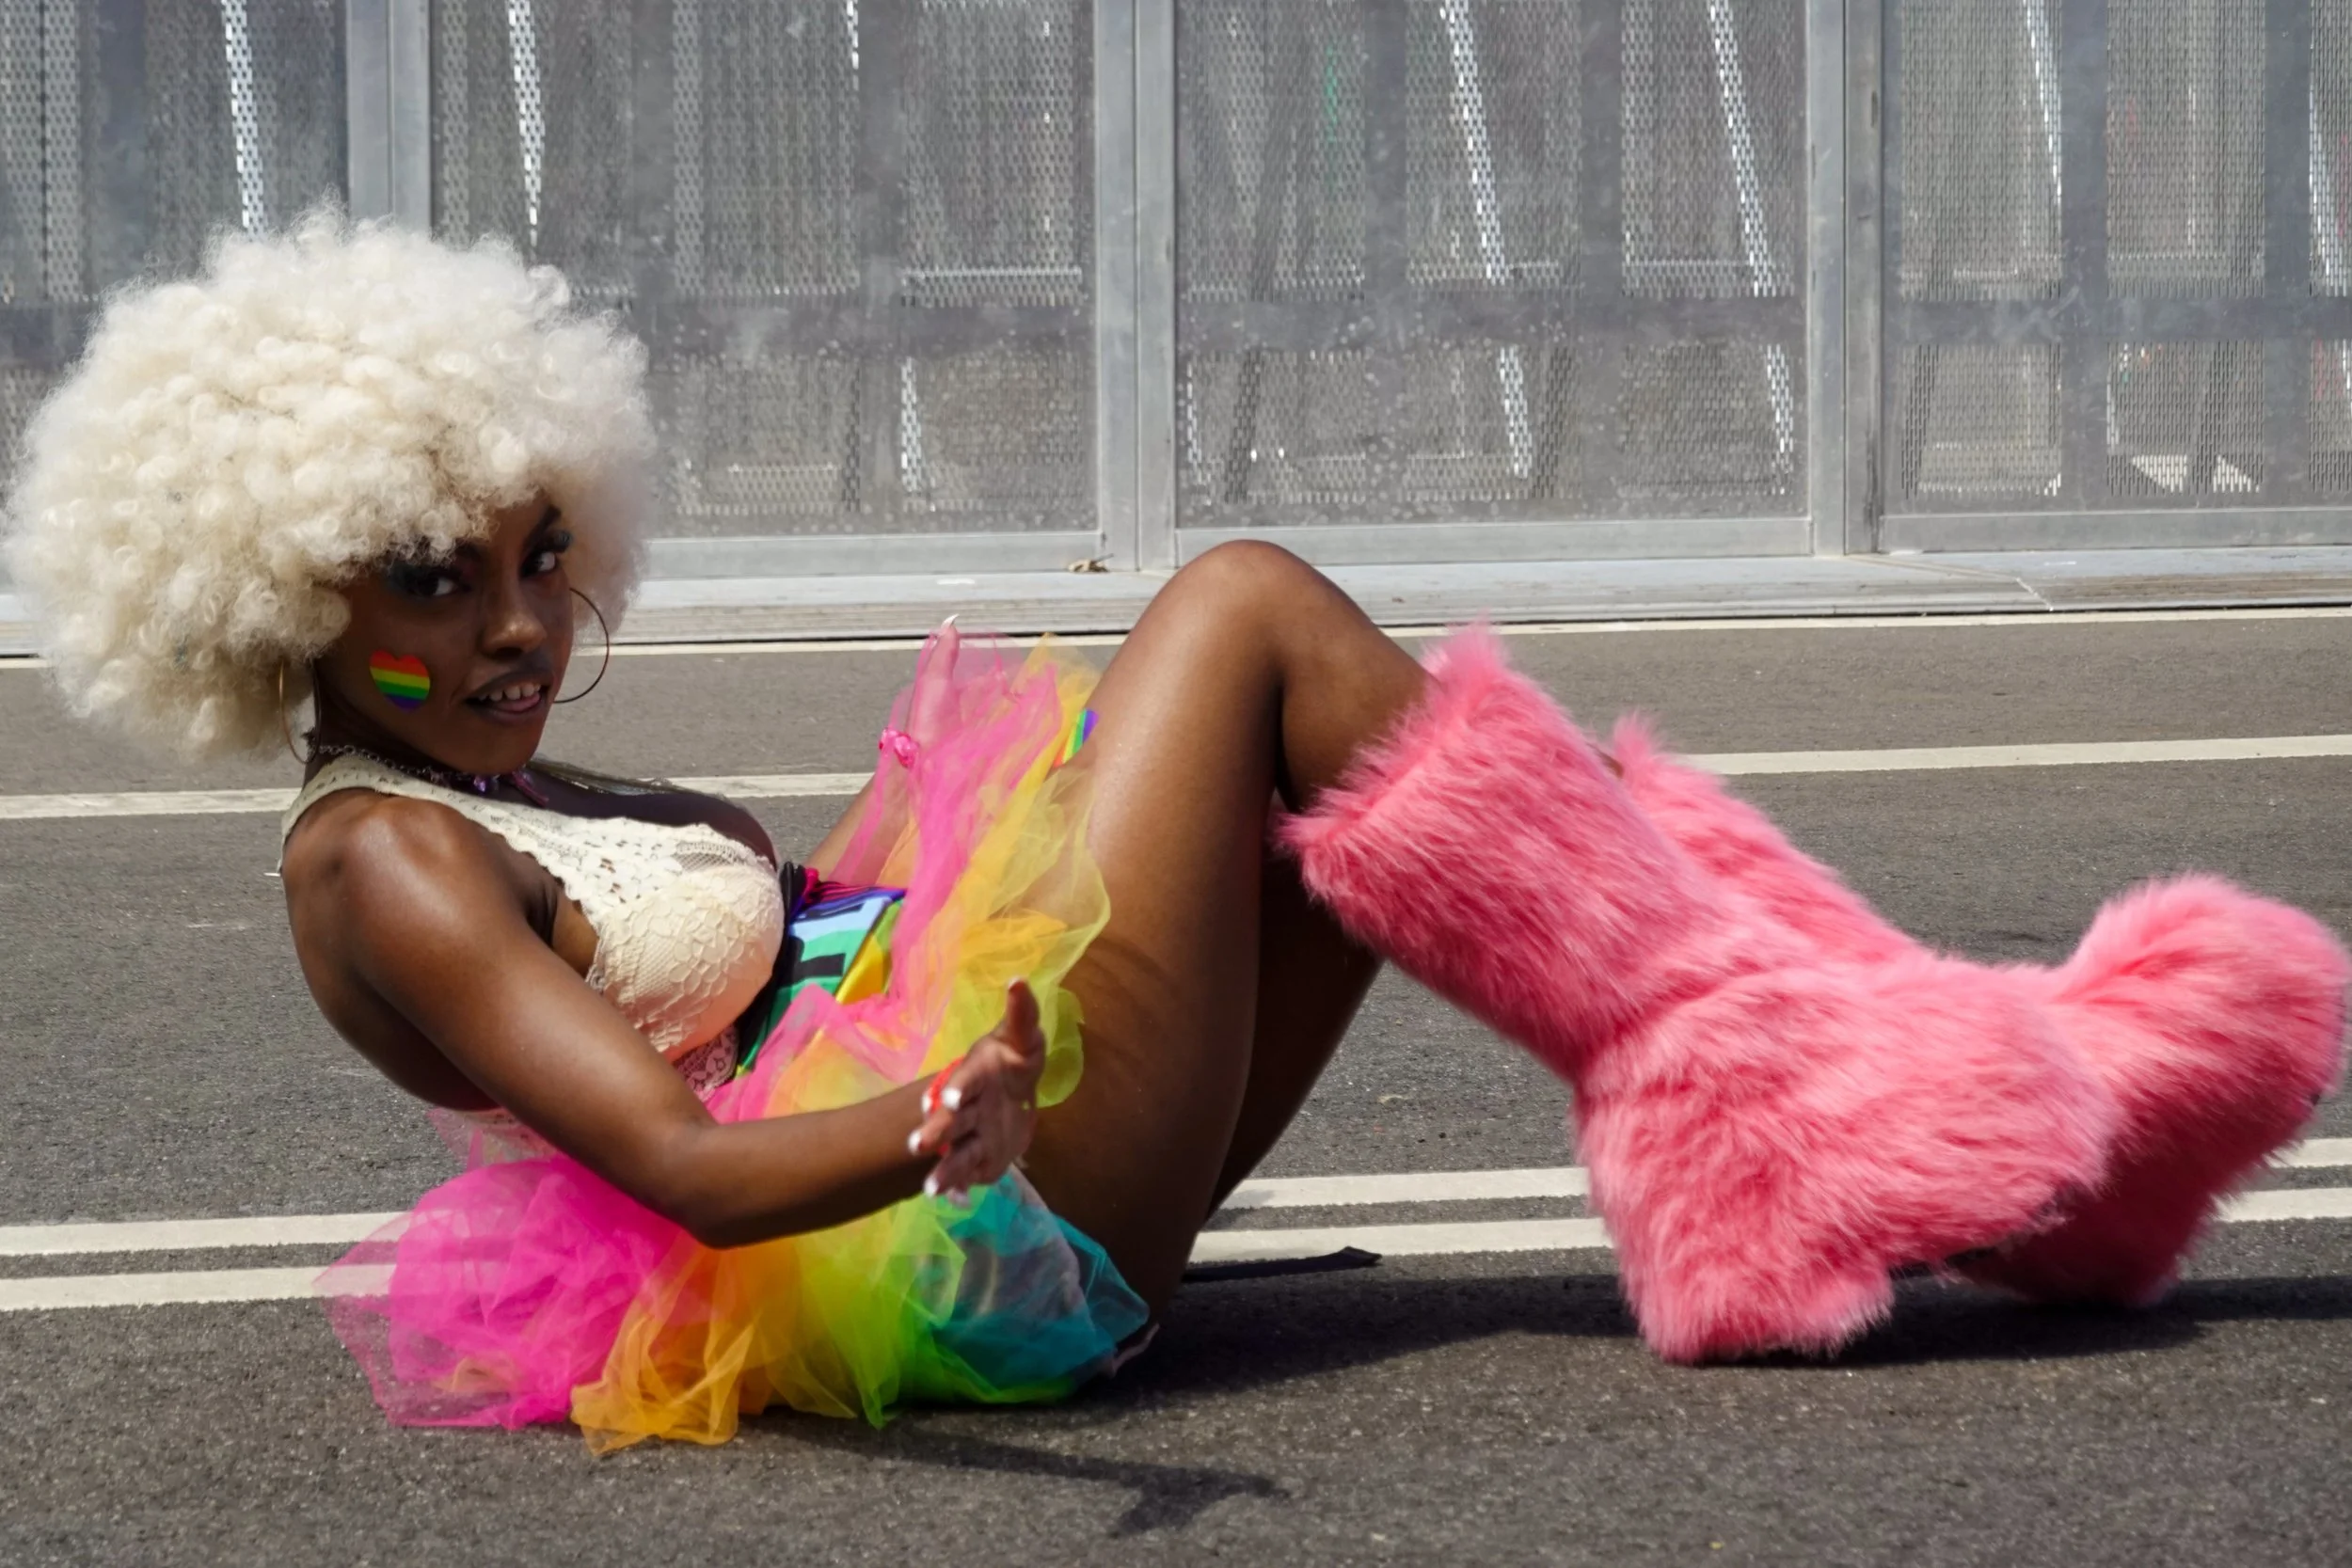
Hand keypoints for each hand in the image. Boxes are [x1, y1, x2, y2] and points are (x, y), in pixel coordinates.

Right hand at [908, 978, 1046, 1199]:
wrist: (1011, 1096)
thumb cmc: (1012, 1062)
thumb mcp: (1022, 1039)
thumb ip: (1022, 1014)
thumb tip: (1018, 980)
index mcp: (976, 1075)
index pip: (964, 1081)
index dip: (957, 1089)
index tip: (948, 1099)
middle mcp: (966, 1107)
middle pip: (949, 1120)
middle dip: (935, 1130)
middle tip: (917, 1145)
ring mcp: (970, 1136)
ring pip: (952, 1152)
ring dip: (941, 1168)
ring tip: (930, 1189)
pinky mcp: (978, 1160)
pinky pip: (965, 1174)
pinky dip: (956, 1187)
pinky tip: (950, 1199)